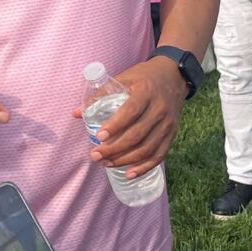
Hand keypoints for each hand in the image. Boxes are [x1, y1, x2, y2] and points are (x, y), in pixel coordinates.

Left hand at [74, 60, 185, 176]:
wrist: (174, 76)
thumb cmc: (144, 76)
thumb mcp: (124, 77)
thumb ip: (101, 94)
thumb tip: (76, 113)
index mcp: (146, 92)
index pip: (131, 111)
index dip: (115, 126)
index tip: (98, 137)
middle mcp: (159, 109)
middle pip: (137, 135)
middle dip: (114, 149)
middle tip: (95, 155)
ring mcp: (167, 124)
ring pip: (147, 148)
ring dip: (125, 160)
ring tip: (106, 163)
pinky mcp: (172, 134)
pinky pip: (159, 155)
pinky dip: (144, 167)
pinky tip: (129, 174)